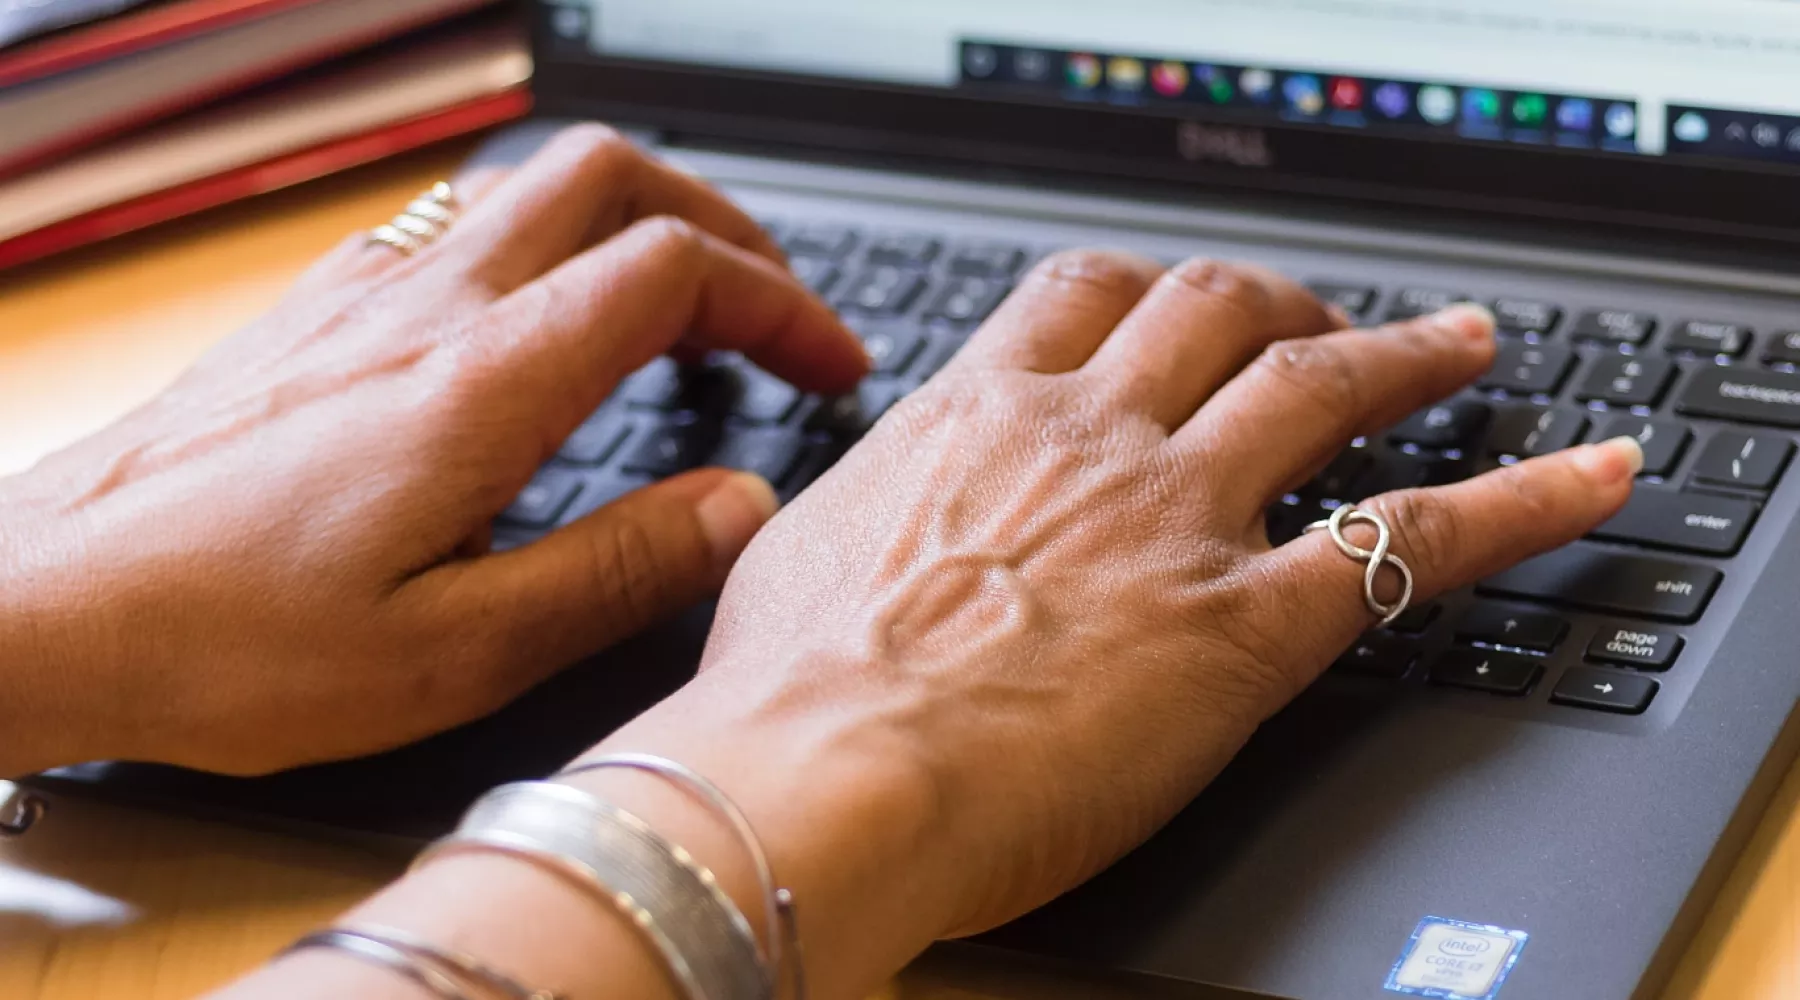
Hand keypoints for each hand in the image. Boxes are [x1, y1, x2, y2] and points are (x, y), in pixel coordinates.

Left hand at [0, 125, 866, 775]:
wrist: (45, 607)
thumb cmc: (231, 642)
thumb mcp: (457, 652)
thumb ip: (617, 570)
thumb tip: (738, 507)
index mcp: (483, 381)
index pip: (675, 270)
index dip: (779, 303)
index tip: (827, 363)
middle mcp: (427, 305)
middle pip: (611, 176)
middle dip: (720, 226)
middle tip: (771, 311)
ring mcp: (364, 293)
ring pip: (532, 184)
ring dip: (632, 220)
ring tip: (682, 306)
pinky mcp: (317, 312)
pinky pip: (459, 224)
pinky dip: (545, 244)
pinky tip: (542, 325)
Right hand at [593, 253, 1640, 996]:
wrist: (822, 774)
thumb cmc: (784, 689)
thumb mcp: (802, 553)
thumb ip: (863, 507)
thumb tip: (853, 507)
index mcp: (980, 416)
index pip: (1087, 297)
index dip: (1149, 289)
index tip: (1180, 303)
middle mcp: (1090, 438)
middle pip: (1218, 310)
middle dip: (1283, 302)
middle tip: (1326, 321)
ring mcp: (1176, 518)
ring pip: (1322, 384)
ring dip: (1404, 354)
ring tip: (1461, 347)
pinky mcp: (1243, 624)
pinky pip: (1409, 539)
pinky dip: (1517, 499)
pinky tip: (1582, 477)